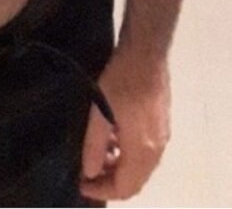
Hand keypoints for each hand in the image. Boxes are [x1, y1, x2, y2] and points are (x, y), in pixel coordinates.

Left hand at [79, 47, 171, 201]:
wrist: (146, 53)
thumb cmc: (121, 81)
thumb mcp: (100, 112)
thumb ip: (94, 145)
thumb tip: (89, 171)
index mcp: (143, 149)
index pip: (125, 187)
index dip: (102, 190)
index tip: (81, 183)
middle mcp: (157, 148)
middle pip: (135, 180)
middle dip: (110, 181)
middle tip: (87, 173)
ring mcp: (162, 135)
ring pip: (141, 166)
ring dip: (119, 167)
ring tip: (96, 155)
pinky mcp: (161, 123)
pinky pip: (146, 151)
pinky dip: (128, 153)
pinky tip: (112, 138)